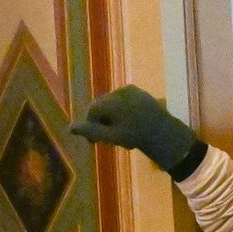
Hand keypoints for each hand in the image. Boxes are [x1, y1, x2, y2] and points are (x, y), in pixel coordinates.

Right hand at [68, 85, 202, 177]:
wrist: (164, 132)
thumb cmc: (136, 136)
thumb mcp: (110, 136)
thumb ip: (90, 131)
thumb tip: (69, 128)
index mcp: (111, 101)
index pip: (92, 110)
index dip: (91, 125)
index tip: (96, 141)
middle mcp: (119, 91)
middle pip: (101, 105)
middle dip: (102, 120)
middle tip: (109, 138)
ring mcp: (131, 90)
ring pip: (112, 103)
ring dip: (111, 116)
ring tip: (120, 131)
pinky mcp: (139, 91)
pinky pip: (123, 100)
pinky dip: (121, 110)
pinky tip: (128, 122)